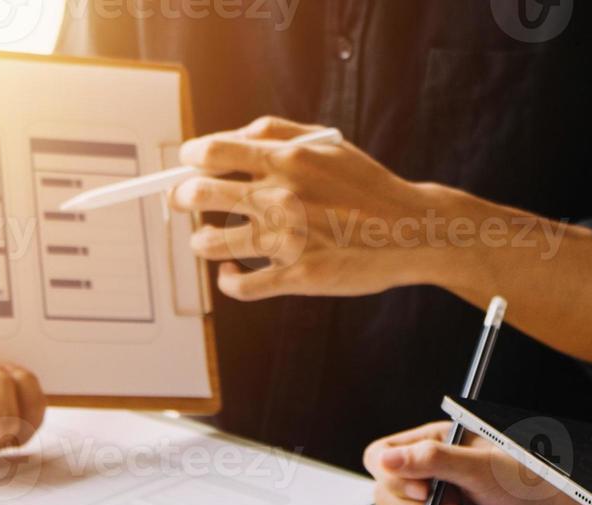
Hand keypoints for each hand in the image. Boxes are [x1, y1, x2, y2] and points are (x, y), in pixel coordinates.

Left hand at [172, 116, 452, 301]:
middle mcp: (281, 198)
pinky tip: (231, 272)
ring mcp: (287, 240)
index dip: (188, 159)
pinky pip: (240, 285)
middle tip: (182, 201)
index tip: (187, 165)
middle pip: (199, 195)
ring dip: (200, 242)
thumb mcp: (328, 142)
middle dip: (180, 197)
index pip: (210, 152)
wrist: (411, 232)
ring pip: (211, 243)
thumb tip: (229, 137)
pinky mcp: (297, 276)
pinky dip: (227, 281)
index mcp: (287, 160)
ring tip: (206, 241)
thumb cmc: (368, 187)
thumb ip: (276, 132)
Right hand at [364, 422, 591, 504]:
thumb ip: (432, 460)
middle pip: (382, 492)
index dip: (391, 476)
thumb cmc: (532, 483)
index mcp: (434, 444)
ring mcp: (433, 504)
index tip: (422, 490)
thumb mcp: (482, 467)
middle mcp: (429, 473)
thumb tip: (385, 459)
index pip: (381, 455)